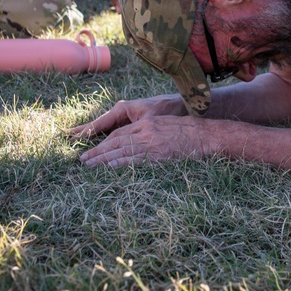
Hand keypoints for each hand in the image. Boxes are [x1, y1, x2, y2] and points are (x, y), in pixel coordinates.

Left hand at [72, 97, 203, 167]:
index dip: (105, 143)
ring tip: (88, 165)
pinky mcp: (158, 155)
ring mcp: (152, 143)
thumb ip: (150, 133)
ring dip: (102, 159)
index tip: (94, 151)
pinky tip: (107, 168)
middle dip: (97, 151)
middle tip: (82, 159)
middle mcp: (146, 131)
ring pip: (121, 151)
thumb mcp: (166, 126)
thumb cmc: (190, 132)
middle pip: (116, 141)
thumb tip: (135, 146)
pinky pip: (134, 160)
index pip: (120, 133)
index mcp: (148, 123)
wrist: (207, 135)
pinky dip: (119, 164)